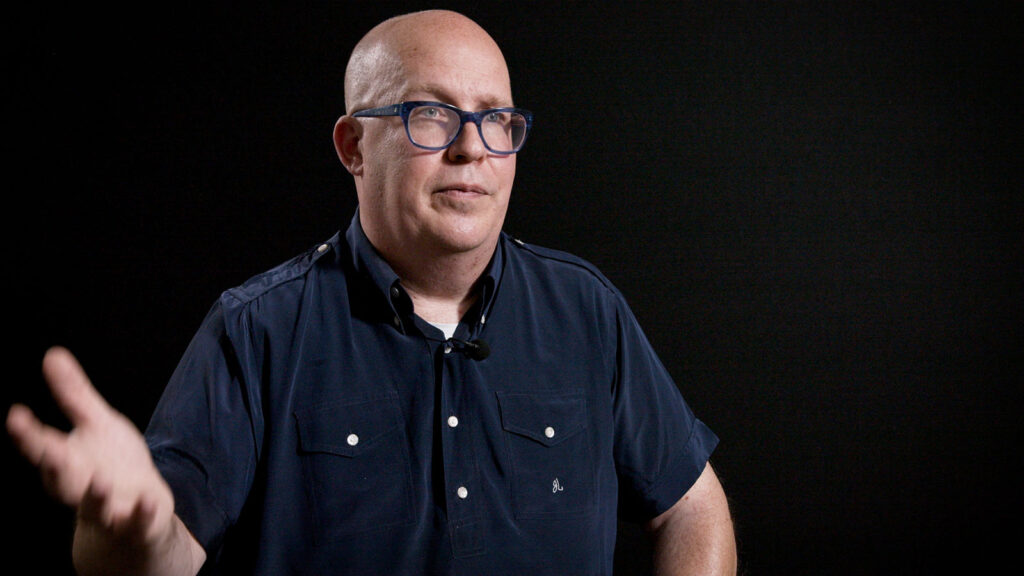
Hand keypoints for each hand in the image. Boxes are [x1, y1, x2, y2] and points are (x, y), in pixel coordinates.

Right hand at [7, 347, 174, 546]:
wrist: (138, 511)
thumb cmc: (112, 462)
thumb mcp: (96, 424)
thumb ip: (73, 395)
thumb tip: (52, 354)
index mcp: (66, 462)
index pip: (41, 447)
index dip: (27, 434)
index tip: (16, 415)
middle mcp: (80, 488)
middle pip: (61, 480)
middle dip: (53, 468)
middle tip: (49, 454)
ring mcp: (107, 509)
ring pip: (96, 507)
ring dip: (97, 496)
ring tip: (101, 482)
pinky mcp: (135, 523)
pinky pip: (137, 521)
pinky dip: (141, 513)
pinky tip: (148, 501)